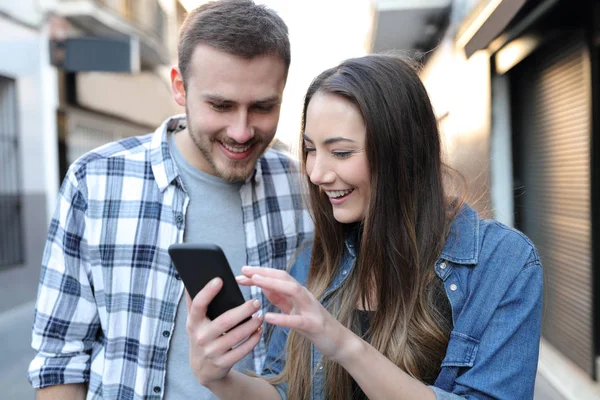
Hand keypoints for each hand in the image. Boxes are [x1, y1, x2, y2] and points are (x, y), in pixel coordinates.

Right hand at [186, 277, 262, 385]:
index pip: (198, 305)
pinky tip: (259, 331)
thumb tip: (190, 280)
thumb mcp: (194, 322)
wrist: (203, 369)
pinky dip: (253, 340)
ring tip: (260, 316)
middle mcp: (201, 337)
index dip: (208, 292)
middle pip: (225, 322)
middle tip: (256, 302)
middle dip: (243, 311)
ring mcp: (212, 352)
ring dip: (251, 325)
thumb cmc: (202, 336)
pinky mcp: (223, 363)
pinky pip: (242, 350)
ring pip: (236, 336)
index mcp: (193, 323)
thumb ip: (194, 302)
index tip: (220, 280)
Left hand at [237, 267, 351, 361]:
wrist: (339, 342)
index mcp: (299, 293)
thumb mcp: (294, 310)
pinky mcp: (314, 325)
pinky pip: (297, 320)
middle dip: (264, 272)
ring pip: (292, 290)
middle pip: (284, 277)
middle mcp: (305, 296)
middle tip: (244, 271)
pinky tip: (268, 317)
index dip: (261, 271)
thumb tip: (263, 285)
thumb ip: (280, 298)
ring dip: (273, 284)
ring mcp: (311, 309)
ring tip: (255, 282)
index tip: (243, 270)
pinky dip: (282, 318)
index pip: (279, 276)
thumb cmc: (315, 326)